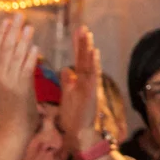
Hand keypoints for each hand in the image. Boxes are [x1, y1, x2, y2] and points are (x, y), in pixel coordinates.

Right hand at [0, 14, 43, 144]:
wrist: (12, 131)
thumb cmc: (10, 109)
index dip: (1, 34)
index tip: (7, 20)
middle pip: (4, 49)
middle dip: (12, 31)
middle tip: (19, 15)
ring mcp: (9, 84)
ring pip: (15, 57)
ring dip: (23, 40)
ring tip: (29, 26)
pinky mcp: (22, 90)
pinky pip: (26, 71)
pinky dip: (30, 58)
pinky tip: (36, 47)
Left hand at [58, 26, 102, 152]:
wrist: (80, 133)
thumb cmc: (74, 115)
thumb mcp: (68, 95)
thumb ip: (68, 81)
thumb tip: (65, 69)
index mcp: (80, 80)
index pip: (79, 59)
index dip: (79, 45)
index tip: (78, 30)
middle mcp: (87, 81)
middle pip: (85, 58)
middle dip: (84, 43)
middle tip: (83, 26)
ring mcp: (91, 86)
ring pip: (90, 65)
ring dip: (89, 50)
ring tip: (88, 35)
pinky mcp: (92, 93)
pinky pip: (93, 76)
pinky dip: (94, 64)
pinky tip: (94, 53)